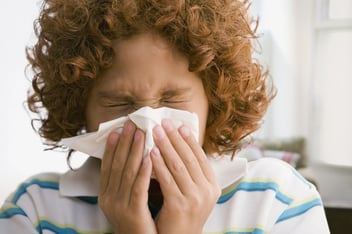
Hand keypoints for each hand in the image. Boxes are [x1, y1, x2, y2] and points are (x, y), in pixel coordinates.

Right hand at [98, 120, 156, 233]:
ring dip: (135, 151)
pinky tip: (150, 156)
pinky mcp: (133, 212)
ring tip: (141, 133)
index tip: (118, 129)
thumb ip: (128, 181)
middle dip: (124, 143)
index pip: (108, 166)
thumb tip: (135, 157)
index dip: (113, 147)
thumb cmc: (137, 222)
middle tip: (130, 124)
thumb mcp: (126, 200)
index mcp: (105, 194)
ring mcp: (119, 205)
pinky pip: (138, 187)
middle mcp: (108, 198)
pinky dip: (144, 171)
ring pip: (127, 172)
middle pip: (117, 165)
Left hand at [151, 119, 220, 233]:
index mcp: (213, 185)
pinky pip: (167, 179)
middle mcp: (207, 190)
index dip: (189, 139)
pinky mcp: (180, 205)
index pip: (200, 156)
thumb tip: (181, 145)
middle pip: (189, 157)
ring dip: (166, 146)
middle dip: (175, 138)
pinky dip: (158, 164)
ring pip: (178, 165)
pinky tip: (151, 152)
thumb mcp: (194, 192)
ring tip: (156, 132)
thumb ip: (191, 173)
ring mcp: (195, 198)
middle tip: (164, 122)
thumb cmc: (183, 215)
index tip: (179, 125)